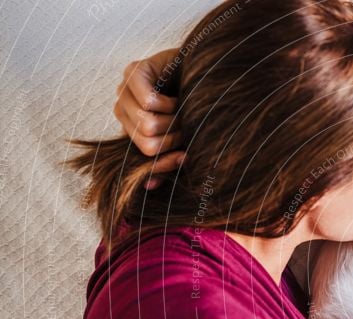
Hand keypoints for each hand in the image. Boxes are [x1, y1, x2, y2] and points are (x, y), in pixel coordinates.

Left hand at [114, 48, 184, 188]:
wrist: (201, 68)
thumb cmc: (193, 104)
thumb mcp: (180, 136)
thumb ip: (167, 159)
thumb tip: (149, 186)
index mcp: (130, 127)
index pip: (145, 156)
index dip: (167, 160)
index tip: (186, 156)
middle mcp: (122, 109)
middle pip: (147, 143)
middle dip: (174, 138)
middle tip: (185, 125)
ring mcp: (124, 90)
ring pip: (148, 125)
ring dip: (174, 120)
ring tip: (182, 109)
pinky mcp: (133, 73)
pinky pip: (150, 103)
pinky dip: (170, 104)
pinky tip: (176, 96)